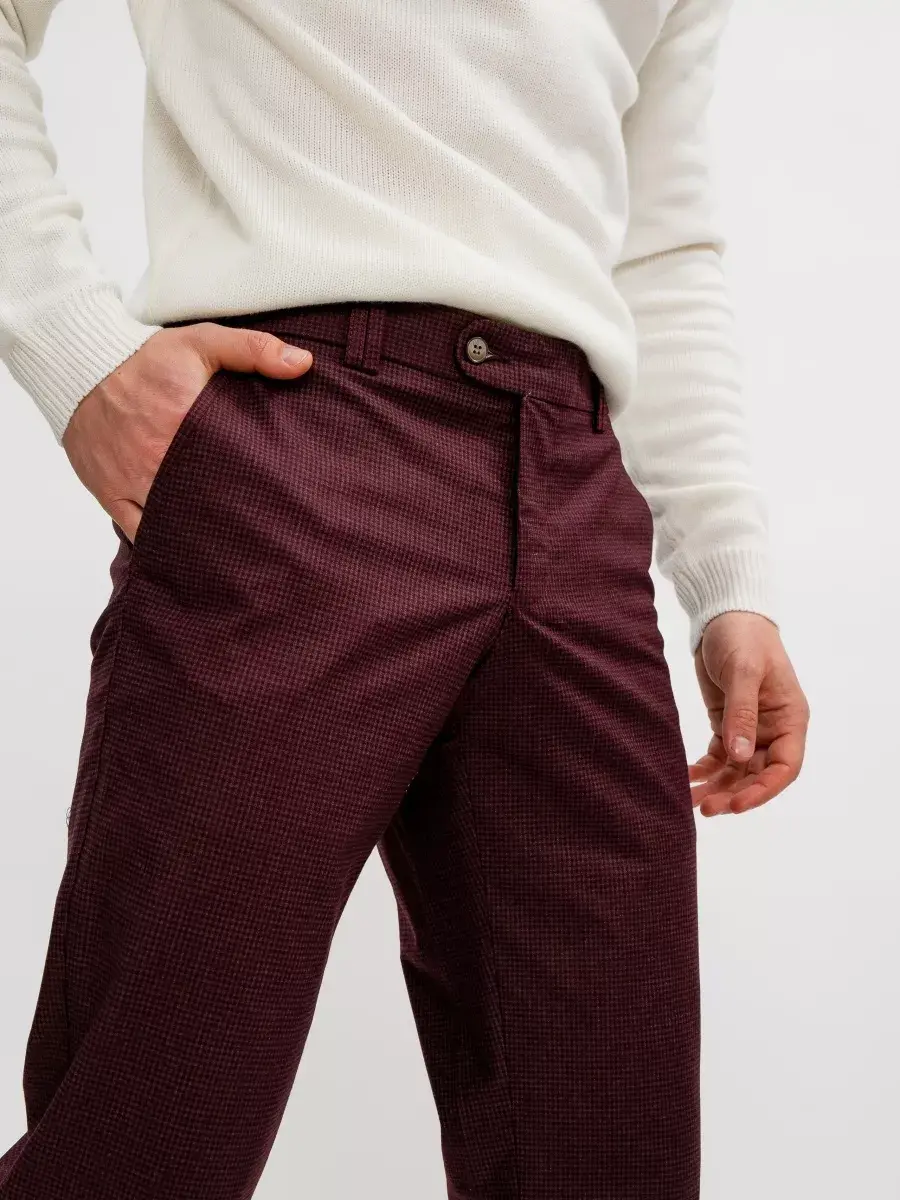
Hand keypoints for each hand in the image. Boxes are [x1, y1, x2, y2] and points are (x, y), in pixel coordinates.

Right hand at [61, 323, 314, 543]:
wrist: (79, 365)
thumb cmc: (144, 358)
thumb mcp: (201, 341)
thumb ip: (253, 350)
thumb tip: (301, 365)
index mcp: (186, 429)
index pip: (232, 473)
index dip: (257, 492)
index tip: (280, 503)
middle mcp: (159, 463)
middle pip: (205, 507)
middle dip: (234, 522)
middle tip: (263, 536)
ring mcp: (133, 484)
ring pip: (173, 525)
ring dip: (199, 537)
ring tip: (231, 550)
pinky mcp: (111, 494)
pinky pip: (137, 532)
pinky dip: (161, 544)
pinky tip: (187, 554)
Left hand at [689, 611, 808, 816]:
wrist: (725, 616)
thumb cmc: (744, 638)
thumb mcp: (744, 672)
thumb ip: (742, 713)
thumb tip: (740, 755)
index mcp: (790, 719)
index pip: (785, 767)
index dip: (763, 790)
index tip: (738, 804)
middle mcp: (773, 729)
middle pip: (758, 774)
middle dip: (735, 793)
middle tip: (707, 808)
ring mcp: (750, 729)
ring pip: (736, 770)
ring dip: (717, 787)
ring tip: (692, 802)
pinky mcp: (727, 724)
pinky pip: (718, 756)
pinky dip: (704, 770)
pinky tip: (686, 779)